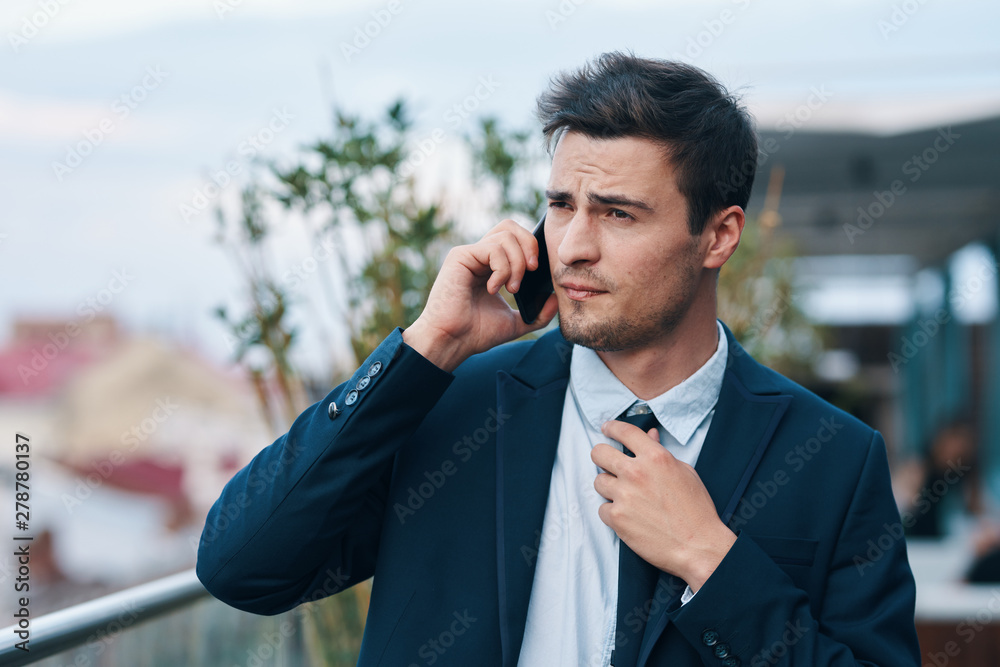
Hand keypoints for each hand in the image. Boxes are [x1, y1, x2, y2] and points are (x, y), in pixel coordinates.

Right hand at [403, 219, 557, 371]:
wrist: (453, 342)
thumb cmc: (476, 334)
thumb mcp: (515, 323)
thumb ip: (537, 314)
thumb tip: (555, 299)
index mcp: (490, 266)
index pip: (515, 238)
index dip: (531, 246)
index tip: (537, 271)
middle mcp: (479, 256)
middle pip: (510, 226)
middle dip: (529, 244)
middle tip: (532, 270)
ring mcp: (469, 254)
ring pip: (506, 235)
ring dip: (517, 263)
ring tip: (511, 288)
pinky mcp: (460, 256)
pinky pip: (493, 249)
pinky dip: (502, 269)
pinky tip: (493, 288)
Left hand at [591, 420, 735, 591]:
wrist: (698, 546)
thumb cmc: (697, 511)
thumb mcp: (685, 473)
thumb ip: (661, 452)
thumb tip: (649, 435)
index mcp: (656, 457)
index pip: (625, 432)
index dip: (612, 428)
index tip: (606, 429)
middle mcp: (636, 473)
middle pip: (599, 453)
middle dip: (602, 457)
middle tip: (608, 464)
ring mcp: (624, 495)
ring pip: (598, 482)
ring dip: (609, 488)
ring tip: (626, 497)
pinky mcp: (617, 518)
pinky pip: (602, 509)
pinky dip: (612, 513)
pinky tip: (628, 517)